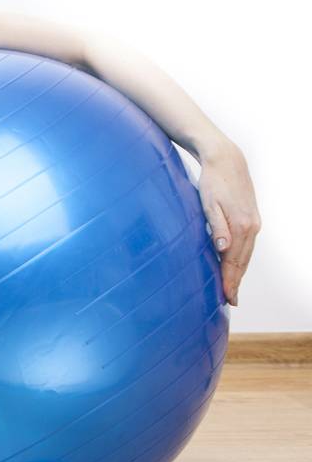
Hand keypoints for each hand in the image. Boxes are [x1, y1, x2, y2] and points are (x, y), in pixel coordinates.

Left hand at [197, 141, 259, 306]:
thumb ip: (216, 226)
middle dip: (236, 282)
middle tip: (230, 301)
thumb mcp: (209, 202)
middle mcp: (251, 227)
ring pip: (247, 255)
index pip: (234, 261)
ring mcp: (253, 223)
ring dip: (239, 273)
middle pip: (243, 261)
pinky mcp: (251, 219)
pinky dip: (242, 259)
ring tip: (232, 288)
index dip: (229, 281)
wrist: (227, 161)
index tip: (226, 298)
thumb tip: (222, 249)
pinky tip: (235, 265)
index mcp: (241, 226)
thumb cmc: (212, 181)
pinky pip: (247, 246)